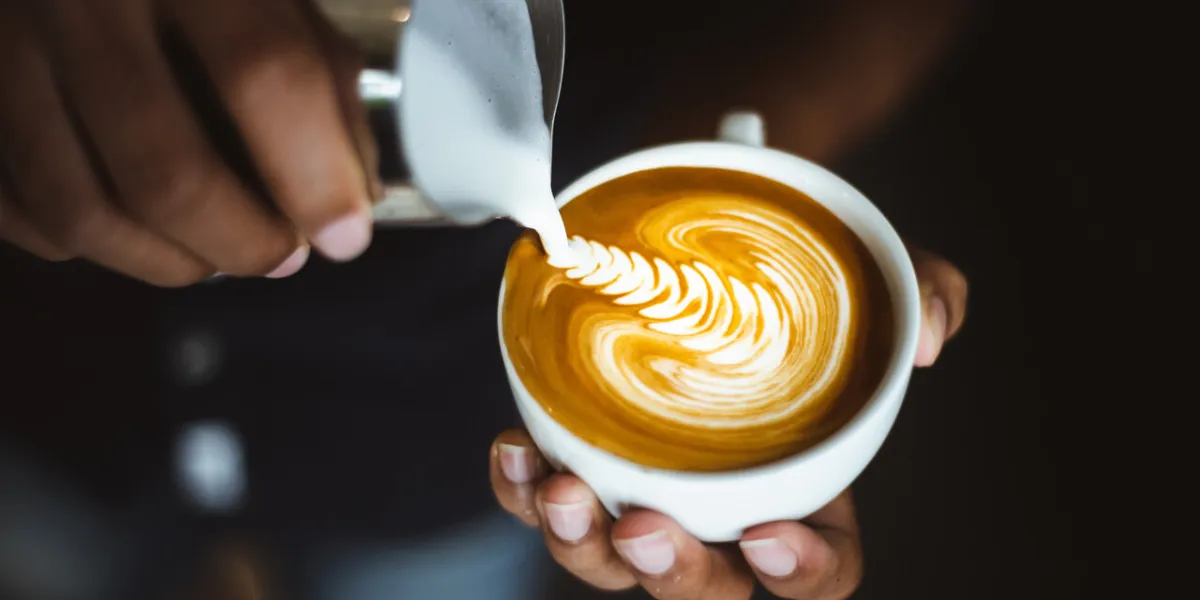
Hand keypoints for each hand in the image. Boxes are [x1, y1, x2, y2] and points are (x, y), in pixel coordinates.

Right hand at [0, 0, 377, 285]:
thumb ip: (318, 74)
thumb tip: (351, 197)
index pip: (264, 73)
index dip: (315, 175)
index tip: (344, 236)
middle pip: (166, 169)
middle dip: (242, 242)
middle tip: (282, 256)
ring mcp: (2, 46)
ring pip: (81, 209)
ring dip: (166, 261)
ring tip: (213, 257)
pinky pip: (16, 211)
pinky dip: (84, 245)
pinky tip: (130, 230)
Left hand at [490, 248, 966, 598]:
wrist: (712, 243)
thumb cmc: (798, 283)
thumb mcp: (872, 274)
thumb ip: (923, 294)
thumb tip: (930, 334)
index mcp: (805, 493)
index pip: (821, 573)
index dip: (804, 575)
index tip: (774, 538)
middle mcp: (721, 511)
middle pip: (706, 589)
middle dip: (675, 576)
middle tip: (644, 530)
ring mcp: (647, 491)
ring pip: (612, 562)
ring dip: (580, 545)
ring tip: (561, 492)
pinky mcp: (584, 458)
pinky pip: (545, 502)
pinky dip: (522, 492)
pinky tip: (515, 451)